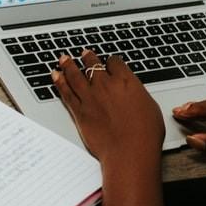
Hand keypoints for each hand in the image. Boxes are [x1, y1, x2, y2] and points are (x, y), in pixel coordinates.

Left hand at [52, 50, 164, 166]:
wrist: (129, 151)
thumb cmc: (145, 134)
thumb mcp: (149, 107)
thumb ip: (137, 95)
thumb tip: (133, 94)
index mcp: (126, 81)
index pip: (114, 62)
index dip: (110, 61)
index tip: (108, 62)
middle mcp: (106, 85)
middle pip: (93, 64)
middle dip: (88, 58)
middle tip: (84, 54)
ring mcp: (90, 97)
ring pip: (75, 75)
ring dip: (68, 65)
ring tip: (63, 59)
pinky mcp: (79, 111)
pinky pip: (66, 92)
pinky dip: (59, 83)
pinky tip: (55, 77)